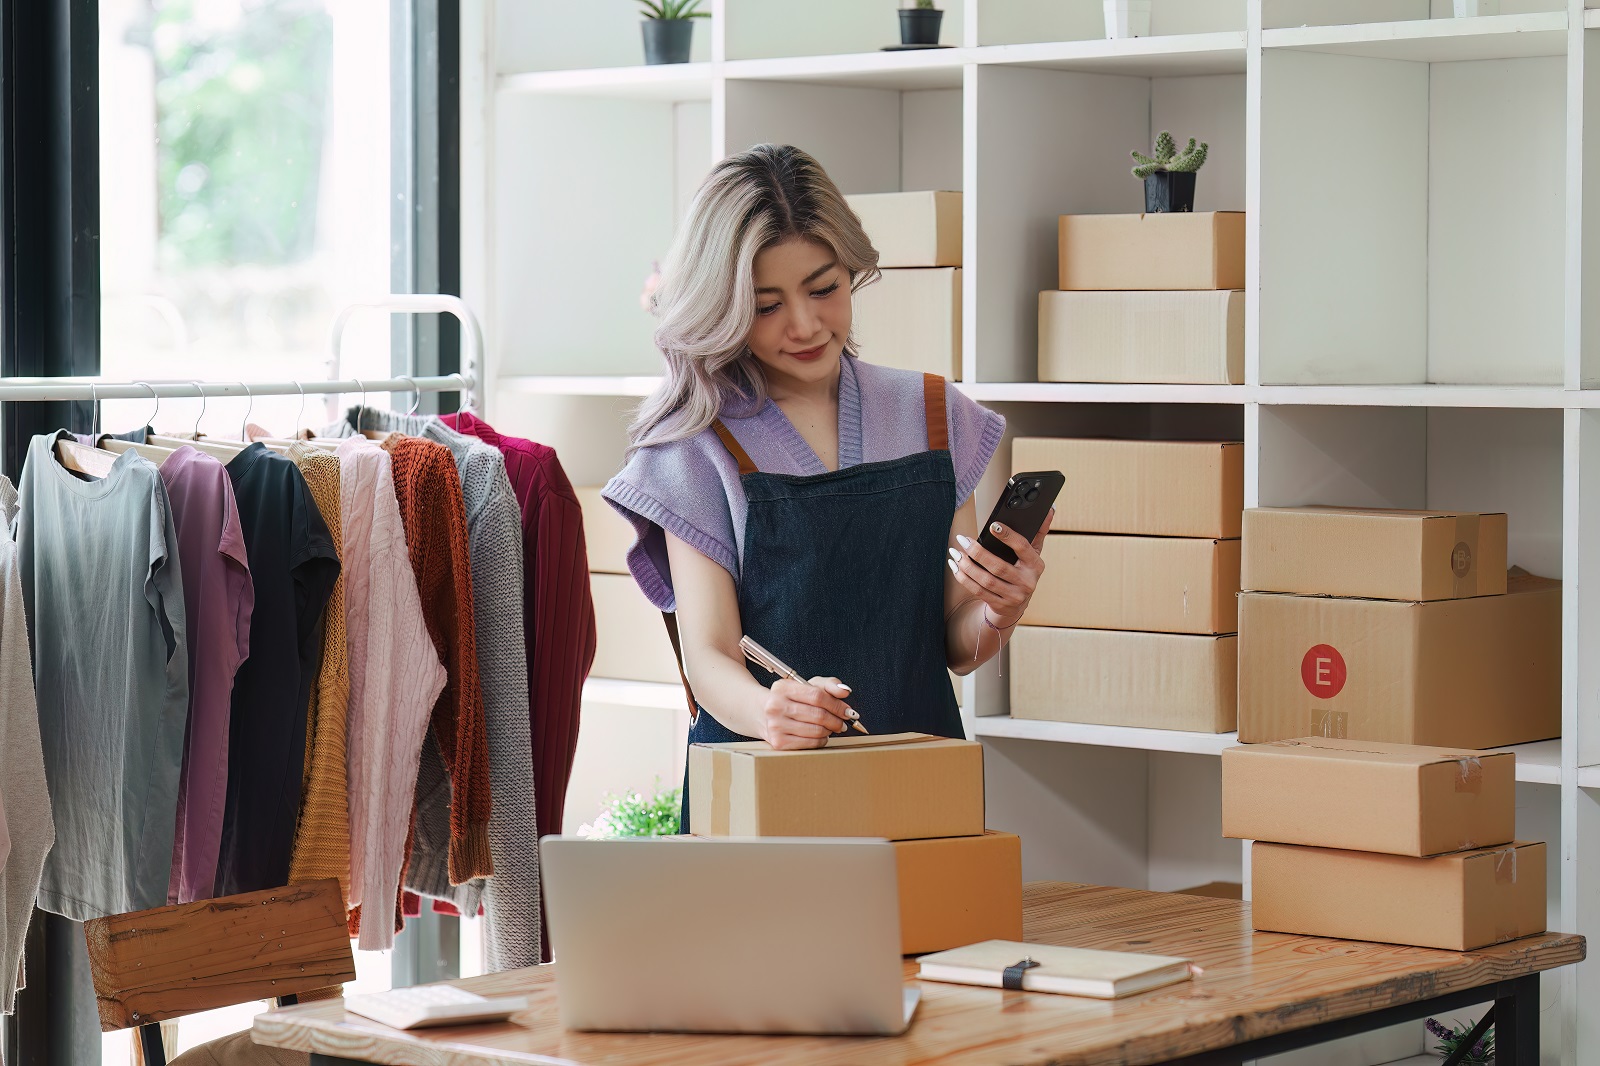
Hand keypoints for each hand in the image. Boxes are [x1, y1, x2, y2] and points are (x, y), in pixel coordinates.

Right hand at [760, 676, 857, 749]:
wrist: (763, 715)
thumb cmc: (790, 700)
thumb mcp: (807, 686)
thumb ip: (829, 685)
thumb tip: (845, 692)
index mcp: (782, 688)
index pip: (817, 696)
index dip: (837, 705)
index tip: (847, 711)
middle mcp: (775, 706)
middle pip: (818, 715)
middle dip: (836, 720)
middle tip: (842, 722)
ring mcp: (775, 725)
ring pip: (816, 730)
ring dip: (830, 730)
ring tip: (831, 728)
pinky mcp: (778, 742)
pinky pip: (810, 743)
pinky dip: (821, 740)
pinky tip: (821, 736)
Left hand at [947, 509, 1052, 627]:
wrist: (1016, 605)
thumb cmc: (1023, 572)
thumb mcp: (1033, 554)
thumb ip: (1039, 532)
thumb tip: (1049, 510)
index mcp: (1035, 565)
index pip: (1022, 547)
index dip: (1008, 536)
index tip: (992, 525)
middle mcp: (1027, 582)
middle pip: (998, 566)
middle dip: (977, 552)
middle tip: (962, 540)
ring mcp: (1014, 596)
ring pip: (986, 580)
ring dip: (967, 566)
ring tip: (955, 553)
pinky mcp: (1000, 605)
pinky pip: (978, 591)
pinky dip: (964, 578)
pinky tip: (955, 567)